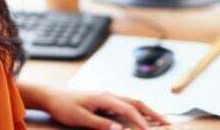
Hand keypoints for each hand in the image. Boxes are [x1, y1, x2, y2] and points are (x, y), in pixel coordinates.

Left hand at [43, 90, 169, 129]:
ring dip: (147, 111)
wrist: (52, 96)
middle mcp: (109, 95)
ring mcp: (108, 97)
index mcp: (105, 97)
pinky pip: (126, 105)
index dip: (142, 122)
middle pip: (136, 102)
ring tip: (160, 120)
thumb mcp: (80, 118)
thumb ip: (100, 124)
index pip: (129, 109)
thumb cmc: (64, 106)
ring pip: (133, 102)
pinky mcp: (105, 101)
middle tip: (167, 123)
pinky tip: (141, 117)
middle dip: (153, 113)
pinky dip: (137, 111)